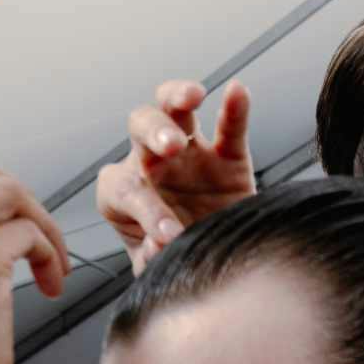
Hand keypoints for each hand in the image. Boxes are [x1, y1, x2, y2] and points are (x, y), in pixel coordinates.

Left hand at [96, 79, 254, 275]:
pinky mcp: (227, 156)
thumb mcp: (158, 272)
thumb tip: (158, 247)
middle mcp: (152, 165)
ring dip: (178, 100)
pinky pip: (228, 127)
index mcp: (125, 194)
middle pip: (140, 131)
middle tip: (170, 148)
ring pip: (173, 111)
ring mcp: (189, 156)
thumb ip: (153, 261)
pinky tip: (238, 91)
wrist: (216, 268)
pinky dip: (234, 107)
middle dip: (153, 134)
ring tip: (194, 97)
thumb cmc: (176, 266)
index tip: (170, 235)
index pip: (125, 190)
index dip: (145, 209)